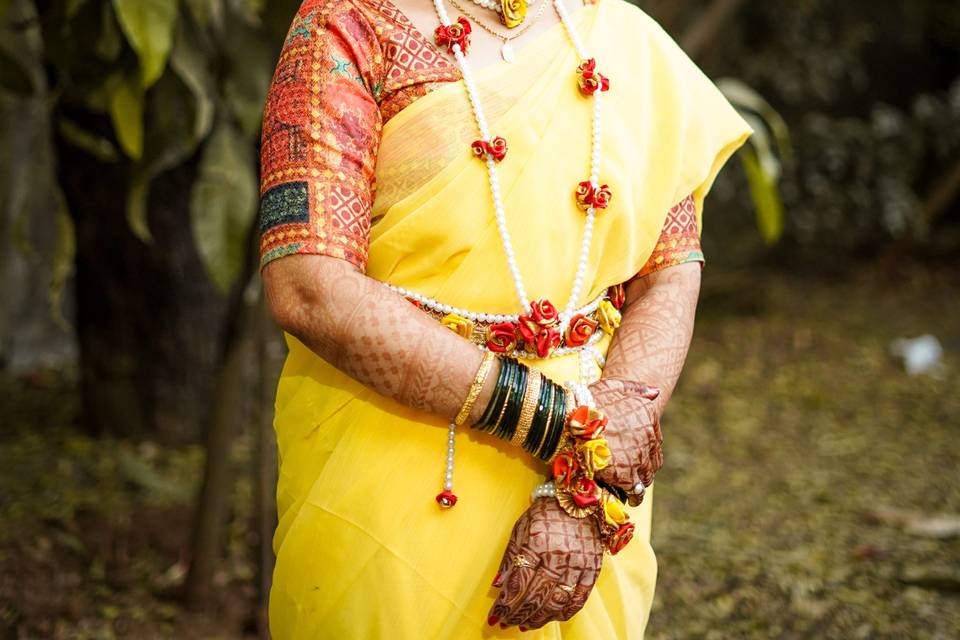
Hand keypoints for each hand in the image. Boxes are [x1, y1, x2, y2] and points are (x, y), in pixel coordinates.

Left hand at [487, 497, 603, 630]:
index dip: (504, 603)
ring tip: (525, 624)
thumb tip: (498, 585)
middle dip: (517, 614)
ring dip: (538, 618)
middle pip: (535, 596)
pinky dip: (564, 613)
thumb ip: (510, 557)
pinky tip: (551, 617)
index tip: (495, 615)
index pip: (518, 582)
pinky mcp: (592, 570)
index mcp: (536, 542)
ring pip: (556, 602)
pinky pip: (578, 600)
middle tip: (506, 622)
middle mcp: (558, 556)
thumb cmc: (546, 513)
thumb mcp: (521, 528)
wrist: (580, 500)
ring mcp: (577, 564)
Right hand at [589, 377, 663, 505]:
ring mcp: (640, 457)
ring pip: (647, 474)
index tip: (634, 449)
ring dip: (640, 479)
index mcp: (647, 415)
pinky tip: (629, 497)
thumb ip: (635, 388)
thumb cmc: (584, 402)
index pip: (655, 436)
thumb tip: (656, 393)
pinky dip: (634, 495)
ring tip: (630, 484)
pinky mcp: (627, 476)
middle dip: (644, 462)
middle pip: (653, 456)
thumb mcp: (611, 386)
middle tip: (631, 468)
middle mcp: (649, 436)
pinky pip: (637, 490)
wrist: (564, 423)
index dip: (645, 445)